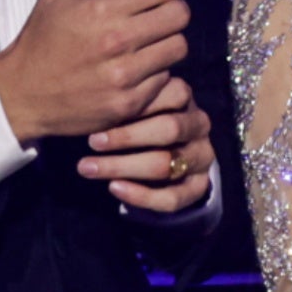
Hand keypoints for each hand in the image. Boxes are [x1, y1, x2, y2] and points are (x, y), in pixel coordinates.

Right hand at [0, 0, 190, 141]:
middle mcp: (117, 42)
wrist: (21, 94)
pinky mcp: (130, 104)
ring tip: (148, 44)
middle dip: (172, 12)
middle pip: (180, 17)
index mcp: (102, 8)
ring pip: (178, 48)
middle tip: (156, 17)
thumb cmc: (42, 36)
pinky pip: (169, 81)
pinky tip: (140, 70)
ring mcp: (125, 76)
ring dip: (168, 43)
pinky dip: (159, 74)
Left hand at [76, 73, 215, 211]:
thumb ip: (123, 99)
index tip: (100, 112)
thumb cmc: (133, 121)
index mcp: (184, 98)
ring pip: (167, 164)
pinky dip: (142, 195)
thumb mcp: (131, 105)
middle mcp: (199, 124)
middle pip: (170, 129)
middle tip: (92, 142)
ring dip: (124, 166)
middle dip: (127, 137)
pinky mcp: (199, 185)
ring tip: (89, 167)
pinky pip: (173, 197)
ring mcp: (202, 156)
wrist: (158, 153)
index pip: (173, 95)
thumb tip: (95, 95)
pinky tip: (114, 187)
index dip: (136, 103)